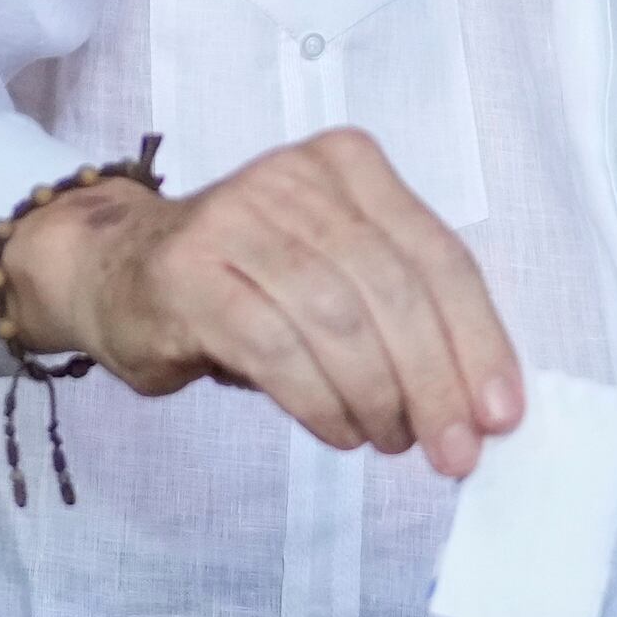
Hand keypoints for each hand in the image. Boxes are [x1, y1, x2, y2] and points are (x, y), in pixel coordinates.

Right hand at [0, 128, 524, 476]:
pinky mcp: (189, 272)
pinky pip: (274, 346)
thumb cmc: (247, 283)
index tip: (499, 415)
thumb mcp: (336, 273)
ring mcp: (236, 218)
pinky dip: (318, 400)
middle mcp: (294, 177)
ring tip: (388, 440)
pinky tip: (337, 431)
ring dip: (377, 397)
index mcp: (349, 165)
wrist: (116, 270)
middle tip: (453, 452)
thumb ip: (404, 314)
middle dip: (435, 382)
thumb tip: (479, 404)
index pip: (438, 255)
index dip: (478, 341)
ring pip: (337, 318)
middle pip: (393, 288)